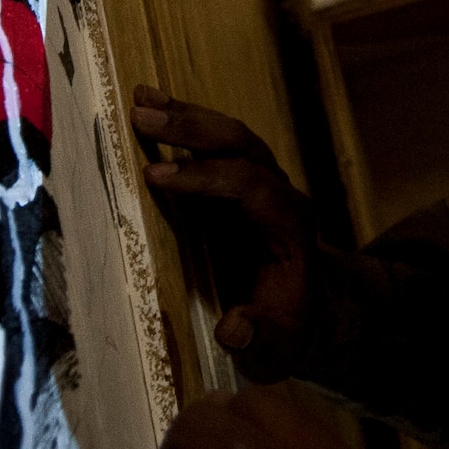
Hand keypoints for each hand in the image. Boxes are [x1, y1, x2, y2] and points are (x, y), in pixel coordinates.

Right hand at [132, 86, 317, 380]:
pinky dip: (186, 123)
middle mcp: (281, 195)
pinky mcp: (244, 182)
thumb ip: (260, 341)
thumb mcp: (277, 349)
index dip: (205, 178)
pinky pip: (217, 144)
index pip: (251, 187)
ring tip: (140, 98)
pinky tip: (150, 106)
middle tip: (142, 117)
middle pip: (242, 145)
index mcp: (290, 229)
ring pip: (230, 135)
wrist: (308, 313)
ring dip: (186, 115)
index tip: (154, 176)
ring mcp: (264, 182)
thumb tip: (234, 328)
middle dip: (193, 129)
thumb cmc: (287, 331)